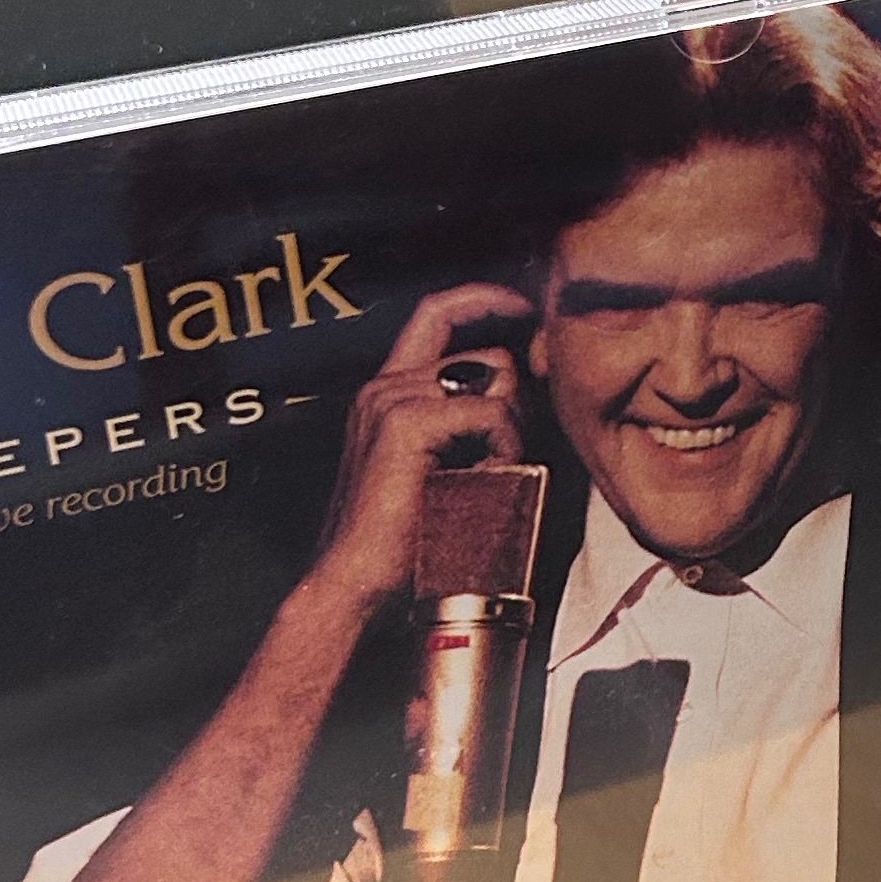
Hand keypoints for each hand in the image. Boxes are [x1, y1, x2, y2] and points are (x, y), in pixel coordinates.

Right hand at [306, 281, 534, 611]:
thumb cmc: (402, 538)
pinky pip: (490, 415)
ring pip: (495, 382)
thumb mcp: (441, 465)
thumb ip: (468, 422)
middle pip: (487, 356)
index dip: (485, 299)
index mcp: (387, 390)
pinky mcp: (406, 423)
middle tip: (509, 455)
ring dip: (510, 432)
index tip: (525, 307)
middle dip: (517, 402)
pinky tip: (484, 485)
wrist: (354, 581)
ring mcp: (392, 398)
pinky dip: (503, 449)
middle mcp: (385, 384)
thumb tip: (519, 389)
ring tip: (488, 479)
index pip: (437, 313)